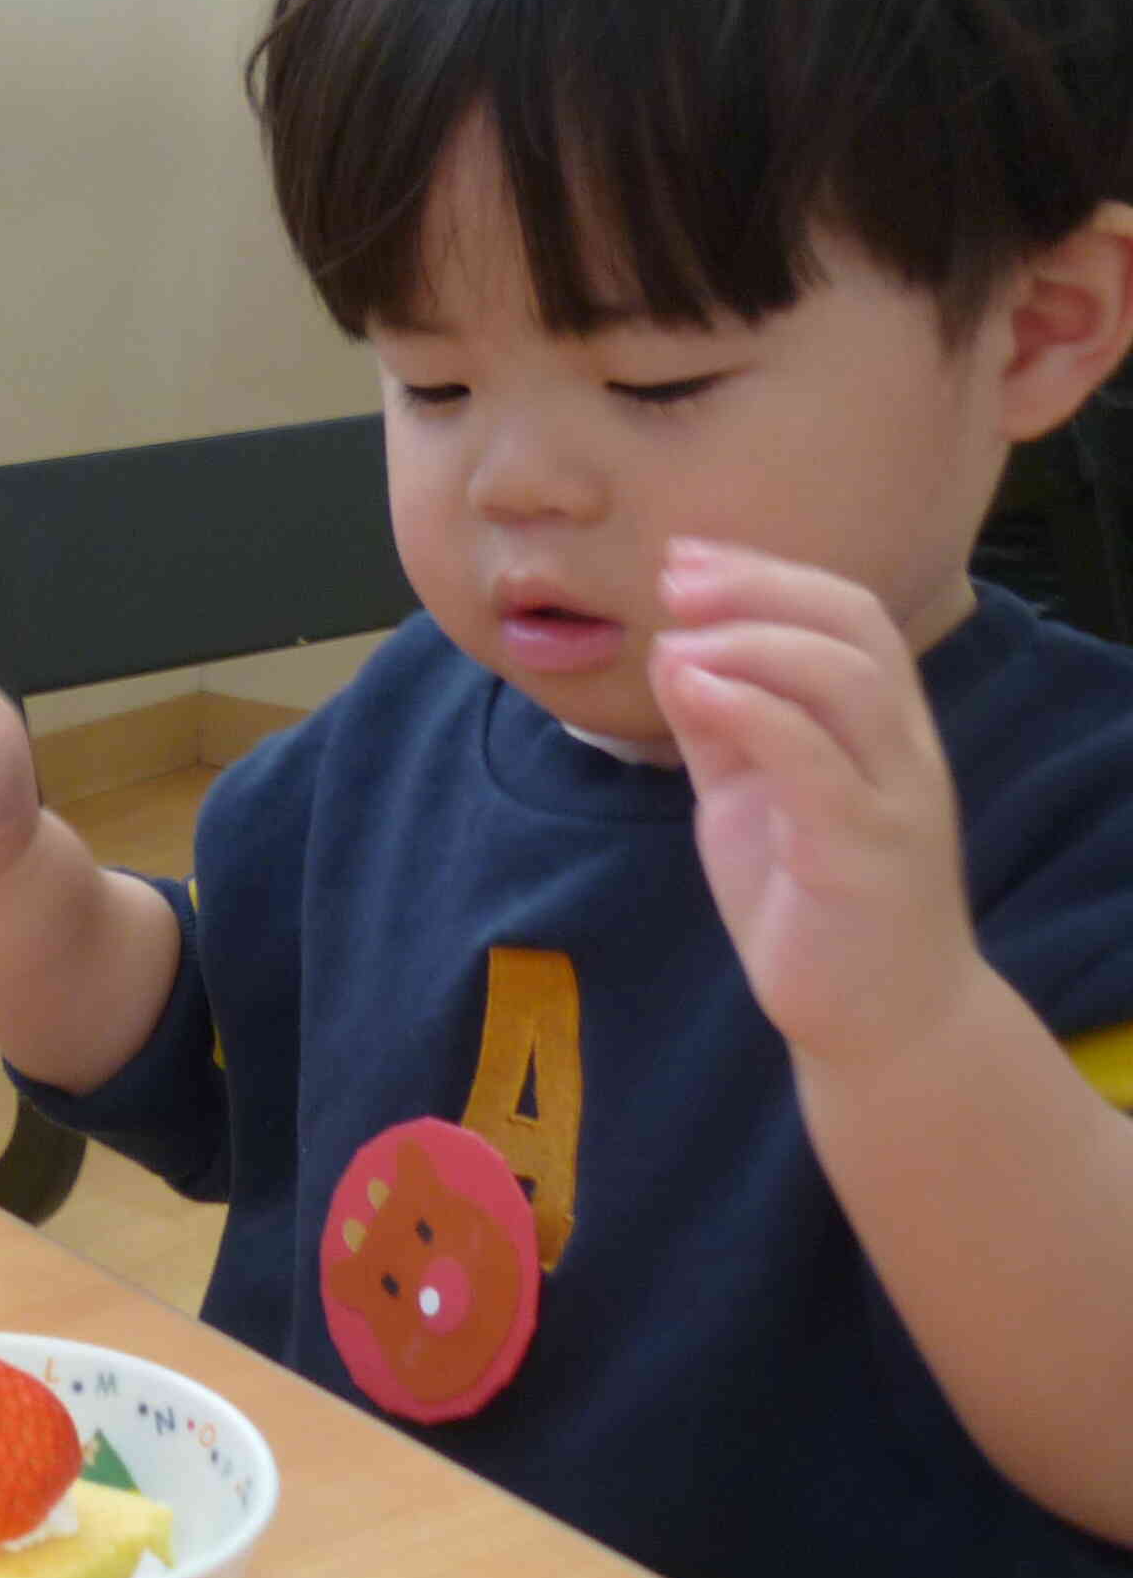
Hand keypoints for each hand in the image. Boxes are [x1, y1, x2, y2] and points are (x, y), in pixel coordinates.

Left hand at [648, 538, 977, 1070]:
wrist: (881, 1021)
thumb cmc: (813, 902)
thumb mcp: (751, 796)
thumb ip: (725, 728)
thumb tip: (679, 653)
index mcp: (879, 729)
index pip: (847, 616)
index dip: (768, 574)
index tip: (687, 556)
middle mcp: (902, 750)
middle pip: (854, 628)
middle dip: (761, 586)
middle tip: (676, 575)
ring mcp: (892, 800)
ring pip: (847, 682)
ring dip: (754, 640)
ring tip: (678, 632)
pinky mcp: (863, 856)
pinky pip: (818, 764)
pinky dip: (753, 712)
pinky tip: (692, 688)